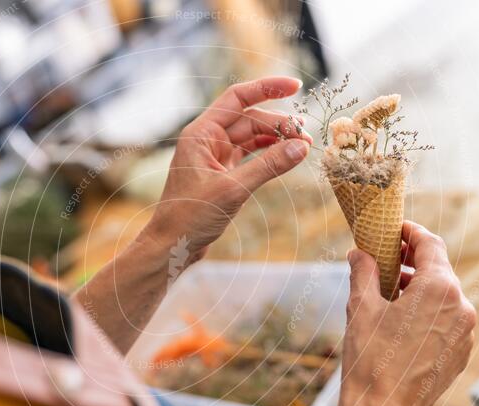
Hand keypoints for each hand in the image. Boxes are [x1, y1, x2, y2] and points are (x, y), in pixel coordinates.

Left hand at [143, 76, 311, 257]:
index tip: (295, 86)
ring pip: (253, 138)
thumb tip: (301, 148)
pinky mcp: (223, 175)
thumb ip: (268, 166)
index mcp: (201, 134)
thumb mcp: (232, 189)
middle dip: (279, 124)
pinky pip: (251, 157)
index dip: (266, 88)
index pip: (237, 98)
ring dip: (277, 140)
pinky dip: (269, 156)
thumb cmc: (190, 217)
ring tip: (303, 147)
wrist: (172, 246)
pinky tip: (287, 158)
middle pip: (250, 119)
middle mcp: (207, 140)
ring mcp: (215, 157)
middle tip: (306, 138)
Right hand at [340, 220, 476, 405]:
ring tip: (388, 292)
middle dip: (412, 261)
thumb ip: (363, 273)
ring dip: (419, 288)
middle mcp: (462, 307)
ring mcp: (466, 332)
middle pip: (439, 270)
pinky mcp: (462, 351)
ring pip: (444, 297)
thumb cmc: (370, 360)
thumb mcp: (361, 309)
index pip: (431, 244)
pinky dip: (427, 313)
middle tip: (385, 258)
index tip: (395, 229)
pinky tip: (401, 321)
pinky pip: (448, 320)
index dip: (411, 232)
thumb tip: (359, 253)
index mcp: (440, 290)